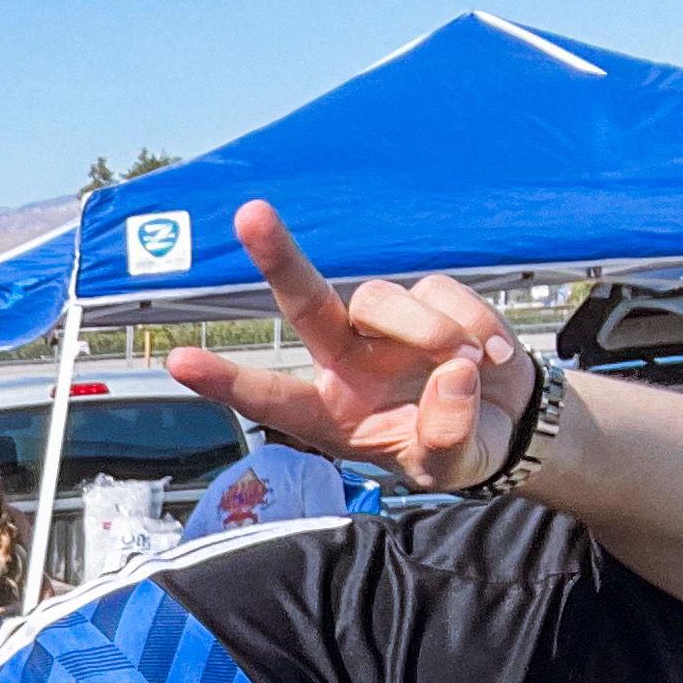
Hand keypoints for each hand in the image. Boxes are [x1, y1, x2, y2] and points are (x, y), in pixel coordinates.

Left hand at [166, 202, 534, 491]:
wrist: (504, 424)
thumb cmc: (454, 448)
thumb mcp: (446, 467)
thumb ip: (443, 435)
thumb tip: (452, 373)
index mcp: (328, 412)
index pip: (270, 396)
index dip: (225, 381)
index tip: (178, 361)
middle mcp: (344, 360)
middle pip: (306, 300)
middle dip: (278, 258)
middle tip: (249, 215)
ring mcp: (383, 326)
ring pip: (383, 299)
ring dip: (431, 332)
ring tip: (469, 366)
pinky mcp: (429, 297)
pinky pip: (443, 292)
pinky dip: (475, 324)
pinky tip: (492, 358)